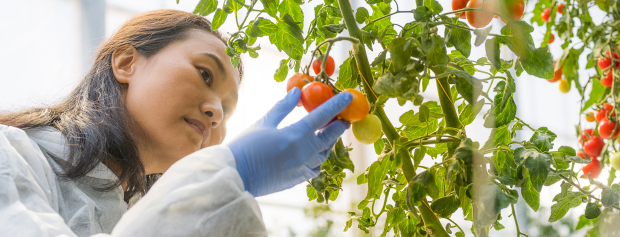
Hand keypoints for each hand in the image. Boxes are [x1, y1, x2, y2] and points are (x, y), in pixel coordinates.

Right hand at [226, 87, 351, 196]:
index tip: (349, 96)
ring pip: (325, 153)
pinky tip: (314, 153)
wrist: (236, 176)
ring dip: (329, 142)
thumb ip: (283, 107)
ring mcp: (304, 167)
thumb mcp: (264, 123)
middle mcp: (306, 152)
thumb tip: (296, 92)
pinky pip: (316, 167)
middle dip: (338, 126)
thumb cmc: (247, 146)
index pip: (324, 115)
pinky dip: (319, 158)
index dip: (338, 104)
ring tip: (329, 134)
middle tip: (344, 119)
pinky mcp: (299, 178)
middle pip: (330, 136)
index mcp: (298, 134)